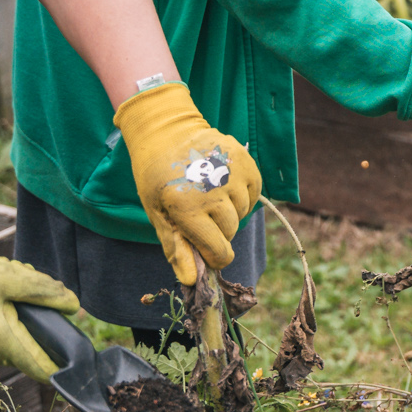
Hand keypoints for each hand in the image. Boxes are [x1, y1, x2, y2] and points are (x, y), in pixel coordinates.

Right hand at [0, 226, 81, 381]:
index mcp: (2, 342)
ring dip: (20, 317)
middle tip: (41, 296)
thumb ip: (43, 291)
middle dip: (41, 328)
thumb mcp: (7, 277)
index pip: (40, 368)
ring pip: (9, 337)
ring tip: (13, 284)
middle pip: (28, 349)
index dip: (62, 366)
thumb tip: (73, 306)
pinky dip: (1, 313)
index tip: (79, 357)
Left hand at [115, 81, 262, 285]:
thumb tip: (191, 280)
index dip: (215, 257)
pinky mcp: (246, 162)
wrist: (167, 131)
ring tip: (209, 195)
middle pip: (230, 232)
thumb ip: (176, 248)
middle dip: (217, 231)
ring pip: (242, 213)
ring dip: (229, 212)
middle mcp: (213, 191)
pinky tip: (223, 184)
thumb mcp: (158, 214)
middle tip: (200, 214)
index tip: (208, 253)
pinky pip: (254, 194)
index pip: (219, 251)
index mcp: (187, 208)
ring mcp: (232, 174)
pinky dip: (241, 195)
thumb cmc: (158, 177)